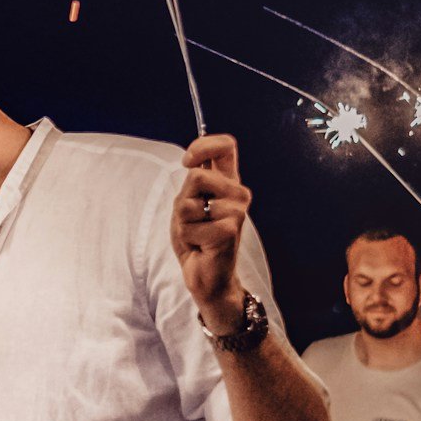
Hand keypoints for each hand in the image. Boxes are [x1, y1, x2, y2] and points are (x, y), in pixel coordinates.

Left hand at [172, 134, 252, 328]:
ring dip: (183, 223)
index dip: (204, 145)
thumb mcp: (188, 204)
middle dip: (182, 202)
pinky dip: (187, 237)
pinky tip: (201, 246)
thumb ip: (193, 183)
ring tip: (197, 234)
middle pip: (196, 176)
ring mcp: (237, 211)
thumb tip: (191, 163)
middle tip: (193, 221)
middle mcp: (237, 194)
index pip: (225, 146)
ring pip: (188, 203)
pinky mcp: (230, 229)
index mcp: (228, 182)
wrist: (205, 274)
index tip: (187, 161)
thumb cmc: (196, 239)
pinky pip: (190, 225)